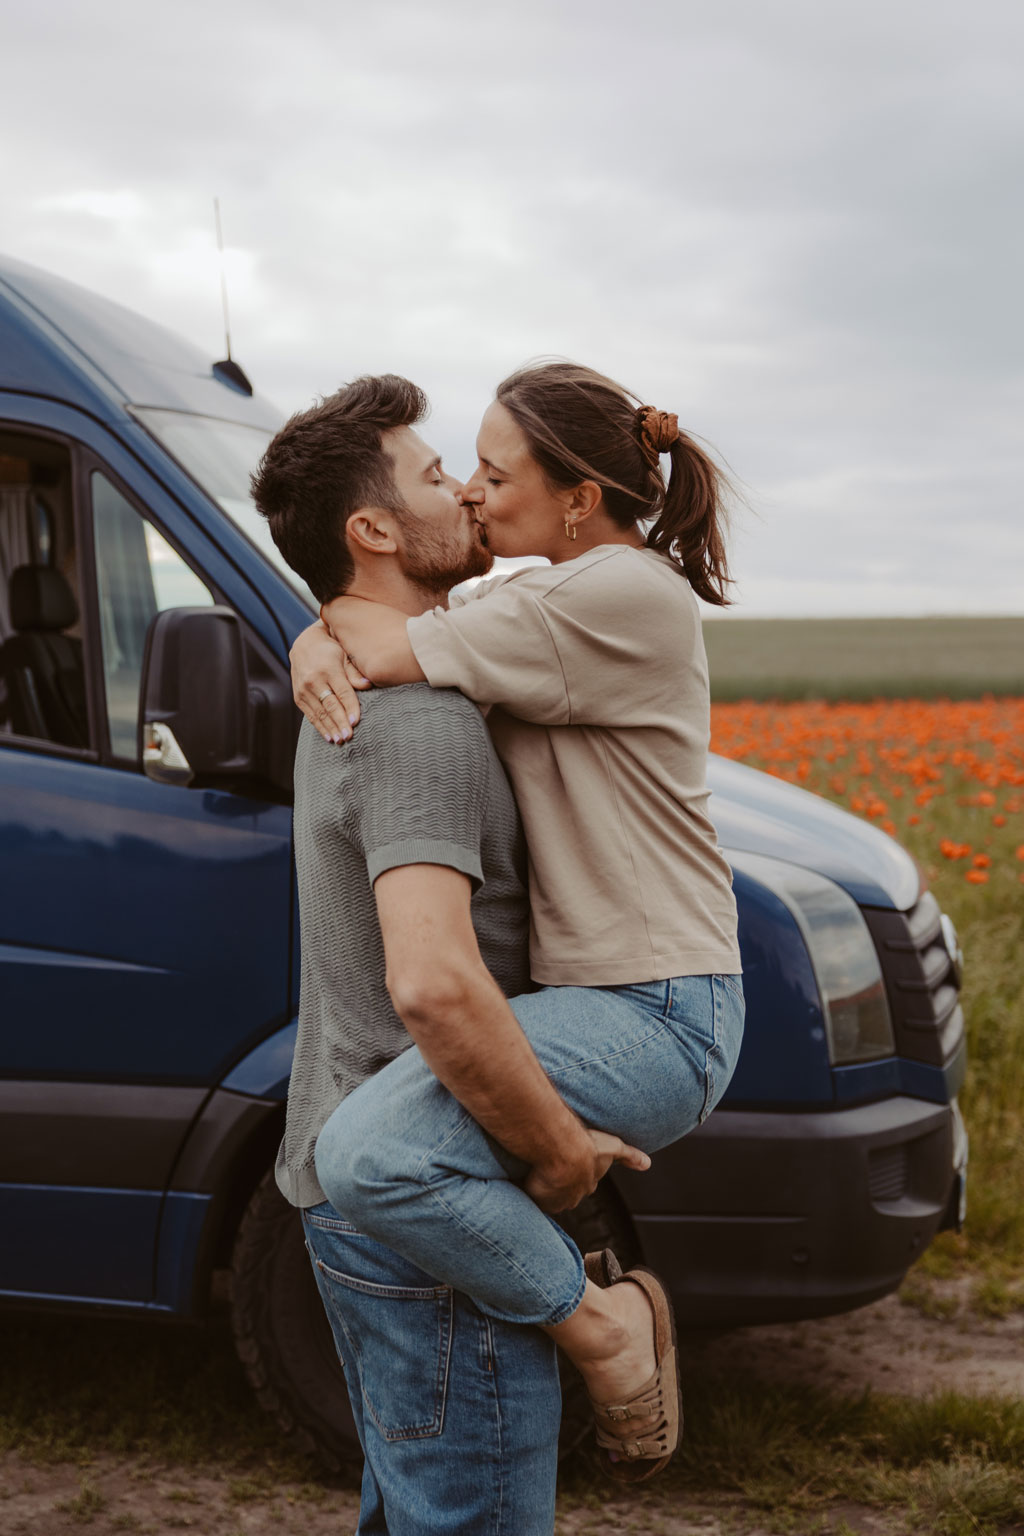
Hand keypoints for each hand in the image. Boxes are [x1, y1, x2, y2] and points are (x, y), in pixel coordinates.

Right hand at [289, 621, 371, 742]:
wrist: (304, 644)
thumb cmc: (331, 650)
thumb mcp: (345, 655)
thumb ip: (354, 672)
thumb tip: (367, 685)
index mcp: (328, 669)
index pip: (342, 692)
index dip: (350, 707)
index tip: (355, 721)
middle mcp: (313, 680)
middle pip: (330, 705)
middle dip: (340, 722)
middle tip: (349, 736)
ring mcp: (304, 690)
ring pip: (320, 713)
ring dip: (331, 728)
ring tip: (341, 740)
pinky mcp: (298, 697)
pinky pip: (310, 715)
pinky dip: (320, 727)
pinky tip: (329, 736)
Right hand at [523, 1130, 649, 1214]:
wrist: (562, 1150)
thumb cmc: (588, 1146)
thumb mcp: (613, 1148)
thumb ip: (630, 1155)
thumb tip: (647, 1164)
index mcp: (589, 1182)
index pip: (585, 1183)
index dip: (579, 1175)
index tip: (572, 1167)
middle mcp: (574, 1195)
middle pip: (568, 1193)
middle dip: (562, 1186)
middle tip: (553, 1171)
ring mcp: (555, 1200)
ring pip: (550, 1197)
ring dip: (545, 1189)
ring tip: (535, 1175)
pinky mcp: (538, 1200)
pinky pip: (532, 1197)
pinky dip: (528, 1190)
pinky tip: (522, 1180)